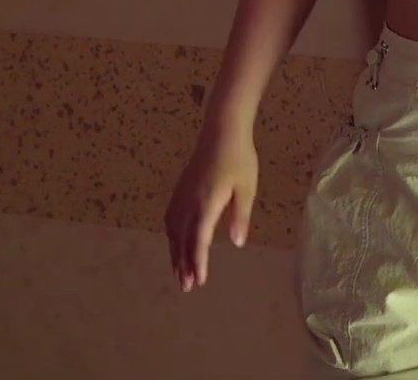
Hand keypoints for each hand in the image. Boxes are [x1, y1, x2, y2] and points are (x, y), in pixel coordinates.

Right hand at [162, 125, 258, 291]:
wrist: (220, 131)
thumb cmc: (239, 158)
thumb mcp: (246, 187)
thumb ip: (240, 215)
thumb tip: (237, 242)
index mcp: (207, 202)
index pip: (198, 238)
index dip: (198, 261)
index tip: (199, 280)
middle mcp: (189, 201)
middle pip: (182, 239)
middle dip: (183, 264)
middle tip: (186, 286)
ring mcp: (181, 195)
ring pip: (174, 230)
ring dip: (175, 253)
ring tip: (179, 272)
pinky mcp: (180, 190)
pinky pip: (171, 218)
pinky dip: (172, 236)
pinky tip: (175, 244)